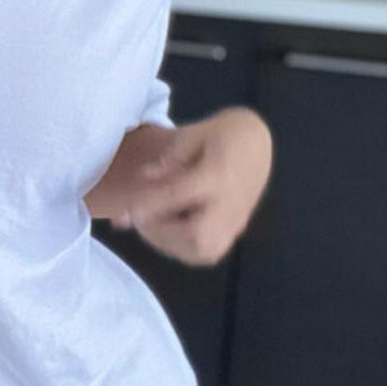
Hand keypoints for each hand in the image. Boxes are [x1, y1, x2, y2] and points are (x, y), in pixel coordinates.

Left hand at [96, 108, 272, 266]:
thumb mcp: (194, 134)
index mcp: (218, 172)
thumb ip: (170, 159)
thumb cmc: (222, 133)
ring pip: (204, 250)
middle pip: (198, 235)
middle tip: (139, 219)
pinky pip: (209, 252)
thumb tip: (145, 177)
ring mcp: (235, 220)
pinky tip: (168, 231)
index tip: (128, 213)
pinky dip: (183, 249)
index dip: (152, 205)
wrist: (258, 142)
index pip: (181, 194)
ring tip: (150, 226)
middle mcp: (230, 203)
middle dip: (162, 233)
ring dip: (170, 244)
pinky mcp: (236, 229)